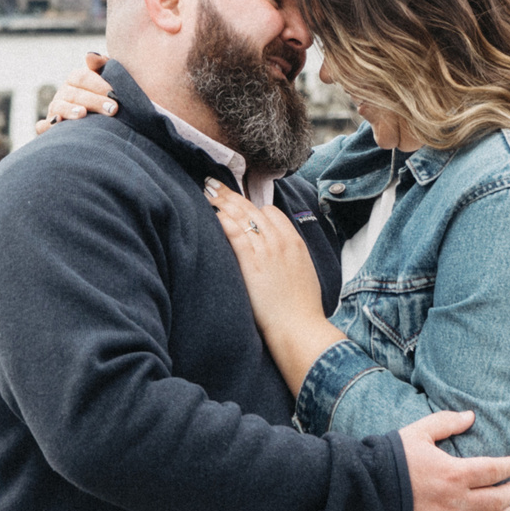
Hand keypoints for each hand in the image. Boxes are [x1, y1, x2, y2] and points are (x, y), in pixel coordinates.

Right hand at [35, 52, 116, 132]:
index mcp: (75, 80)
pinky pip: (42, 126)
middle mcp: (63, 93)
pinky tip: (57, 123)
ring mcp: (55, 109)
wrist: (100, 126)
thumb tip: (90, 55)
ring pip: (59, 107)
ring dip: (70, 110)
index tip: (115, 94)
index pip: (83, 77)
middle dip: (94, 101)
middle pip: (74, 93)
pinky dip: (46, 125)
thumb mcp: (107, 82)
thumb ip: (102, 66)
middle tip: (113, 109)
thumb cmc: (106, 99)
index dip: (99, 85)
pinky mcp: (48, 127)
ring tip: (83, 113)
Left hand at [204, 179, 342, 392]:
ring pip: (241, 215)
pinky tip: (211, 213)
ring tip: (206, 190)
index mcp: (294, 242)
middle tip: (212, 183)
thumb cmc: (301, 309)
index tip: (237, 203)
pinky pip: (235, 233)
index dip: (251, 207)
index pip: (270, 212)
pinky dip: (222, 220)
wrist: (300, 328)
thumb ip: (290, 259)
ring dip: (222, 200)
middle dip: (231, 194)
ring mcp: (266, 251)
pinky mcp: (252, 264)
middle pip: (252, 208)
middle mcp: (280, 241)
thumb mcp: (302, 274)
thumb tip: (278, 257)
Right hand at [399, 410, 509, 510]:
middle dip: (509, 493)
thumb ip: (447, 422)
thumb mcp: (419, 432)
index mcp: (454, 473)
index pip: (493, 471)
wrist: (366, 490)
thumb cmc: (392, 458)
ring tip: (506, 510)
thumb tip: (471, 416)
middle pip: (495, 501)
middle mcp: (455, 501)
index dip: (508, 467)